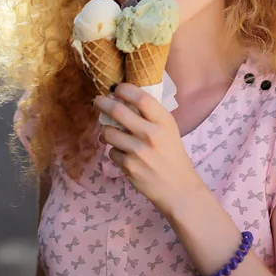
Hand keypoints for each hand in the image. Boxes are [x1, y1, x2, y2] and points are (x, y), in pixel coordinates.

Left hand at [93, 83, 203, 215]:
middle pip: (118, 111)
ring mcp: (138, 152)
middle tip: (97, 100)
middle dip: (102, 103)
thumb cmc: (172, 154)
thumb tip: (124, 99)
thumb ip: (150, 115)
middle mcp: (151, 134)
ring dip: (107, 131)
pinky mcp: (128, 167)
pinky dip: (115, 151)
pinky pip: (111, 152)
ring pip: (108, 132)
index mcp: (164, 121)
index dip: (125, 89)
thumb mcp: (169, 129)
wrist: (178, 188)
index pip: (141, 98)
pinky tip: (126, 155)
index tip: (116, 88)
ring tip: (112, 132)